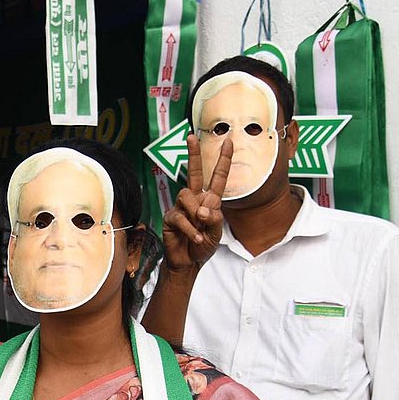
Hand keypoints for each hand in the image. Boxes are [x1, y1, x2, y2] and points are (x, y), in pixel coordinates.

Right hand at [161, 135, 232, 272]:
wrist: (187, 262)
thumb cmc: (203, 245)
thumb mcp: (217, 233)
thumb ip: (215, 219)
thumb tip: (202, 209)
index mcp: (210, 201)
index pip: (217, 177)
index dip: (223, 160)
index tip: (228, 142)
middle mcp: (195, 200)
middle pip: (193, 173)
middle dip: (193, 154)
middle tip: (191, 137)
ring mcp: (181, 207)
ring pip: (187, 196)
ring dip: (195, 213)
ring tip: (200, 229)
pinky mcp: (170, 217)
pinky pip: (180, 216)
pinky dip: (189, 229)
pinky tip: (195, 237)